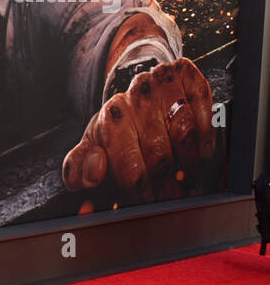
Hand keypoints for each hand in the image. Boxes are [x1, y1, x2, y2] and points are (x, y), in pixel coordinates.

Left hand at [62, 58, 216, 203]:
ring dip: (190, 165)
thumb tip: (93, 175)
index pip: (130, 168)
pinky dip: (207, 135)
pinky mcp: (184, 76)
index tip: (149, 208)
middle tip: (171, 201)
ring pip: (184, 133)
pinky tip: (201, 153)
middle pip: (159, 156)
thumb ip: (77, 170)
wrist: (133, 90)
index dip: (142, 195)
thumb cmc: (113, 130)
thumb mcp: (89, 150)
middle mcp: (134, 99)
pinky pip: (203, 108)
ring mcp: (161, 85)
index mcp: (109, 121)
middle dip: (167, 187)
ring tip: (187, 181)